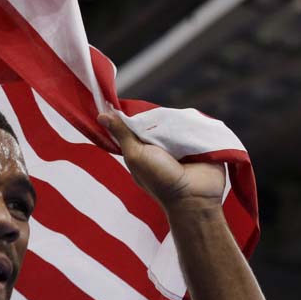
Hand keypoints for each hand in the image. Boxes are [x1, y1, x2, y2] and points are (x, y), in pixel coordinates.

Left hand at [99, 112, 225, 210]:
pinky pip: (196, 126)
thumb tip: (102, 116)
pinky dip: (194, 123)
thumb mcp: (136, 155)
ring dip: (178, 119)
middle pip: (157, 121)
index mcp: (141, 149)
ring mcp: (180, 145)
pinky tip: (192, 121)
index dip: (135, 114)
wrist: (193, 197)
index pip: (136, 124)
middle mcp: (160, 146)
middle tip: (161, 113)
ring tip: (178, 119)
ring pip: (177, 122)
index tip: (135, 102)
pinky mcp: (199, 144)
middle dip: (159, 115)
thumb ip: (122, 134)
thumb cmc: (160, 179)